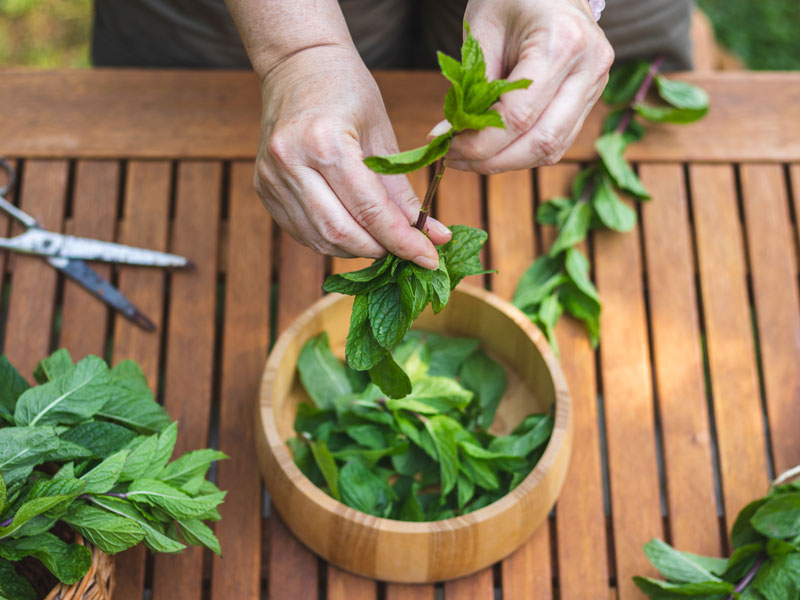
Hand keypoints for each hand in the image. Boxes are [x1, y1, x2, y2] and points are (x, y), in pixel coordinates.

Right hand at [255, 45, 449, 267]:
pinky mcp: (263, 188)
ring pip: (320, 238)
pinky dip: (333, 240)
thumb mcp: (383, 136)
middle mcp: (290, 162)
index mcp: (324, 142)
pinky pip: (302, 231)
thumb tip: (435, 236)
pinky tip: (354, 232)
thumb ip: (403, 193)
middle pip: (341, 232)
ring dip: (357, 250)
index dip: (402, 241)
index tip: (430, 259)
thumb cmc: (347, 91)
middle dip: (380, 250)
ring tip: (382, 242)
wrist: (297, 64)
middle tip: (407, 252)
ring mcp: (271, 177)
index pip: (369, 210)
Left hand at [443, 0, 613, 173]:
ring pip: (552, 148)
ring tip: (470, 157)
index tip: (447, 146)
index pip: (519, 116)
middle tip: (456, 159)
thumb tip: (453, 136)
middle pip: (541, 141)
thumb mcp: (482, 32)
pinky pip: (557, 140)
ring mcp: (596, 85)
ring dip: (507, 162)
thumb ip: (473, 86)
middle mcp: (590, 68)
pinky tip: (494, 148)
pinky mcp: (590, 98)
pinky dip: (522, 152)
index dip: (480, 141)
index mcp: (563, 43)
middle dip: (493, 160)